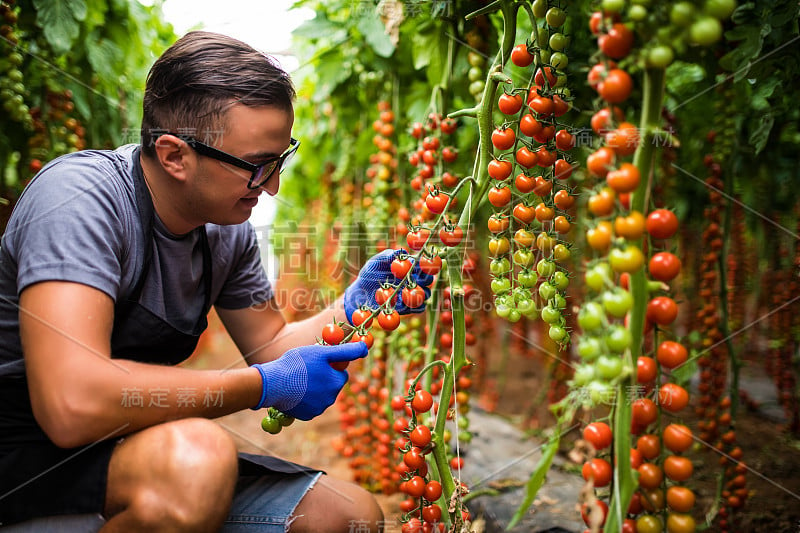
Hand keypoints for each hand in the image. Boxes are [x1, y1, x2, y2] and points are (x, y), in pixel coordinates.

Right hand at [251, 342, 367, 419]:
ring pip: (321, 395)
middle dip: (323, 378)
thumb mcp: (322, 352)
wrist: (272, 384)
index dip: (330, 365)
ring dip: (314, 388)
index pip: (341, 372)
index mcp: (337, 382)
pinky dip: (305, 398)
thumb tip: (365, 348)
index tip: (317, 362)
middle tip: (306, 370)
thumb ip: (345, 351)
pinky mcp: (306, 415)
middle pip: (332, 385)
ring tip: (298, 380)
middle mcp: (331, 399)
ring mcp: (319, 409)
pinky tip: (294, 390)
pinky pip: (310, 404)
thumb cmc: (297, 365)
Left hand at [343, 249, 433, 323]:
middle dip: (426, 279)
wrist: (361, 293)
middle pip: (427, 280)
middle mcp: (412, 280)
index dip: (424, 264)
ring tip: (412, 293)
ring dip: (422, 294)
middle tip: (419, 279)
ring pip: (425, 294)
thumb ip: (387, 256)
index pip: (422, 264)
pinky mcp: (407, 308)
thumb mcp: (375, 262)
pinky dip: (417, 307)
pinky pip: (418, 309)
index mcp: (408, 268)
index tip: (421, 265)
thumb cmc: (368, 274)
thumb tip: (402, 253)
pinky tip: (408, 304)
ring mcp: (410, 294)